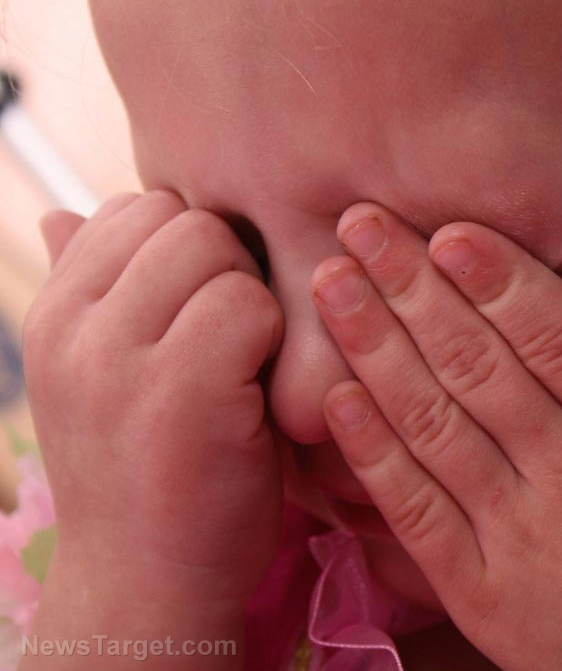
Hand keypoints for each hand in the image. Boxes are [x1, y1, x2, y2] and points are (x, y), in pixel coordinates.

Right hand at [21, 192, 283, 660]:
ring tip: (249, 367)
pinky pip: (249, 305)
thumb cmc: (150, 473)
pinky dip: (276, 340)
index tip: (209, 312)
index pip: (136, 208)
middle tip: (239, 341)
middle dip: (231, 266)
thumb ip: (96, 291)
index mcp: (55, 314)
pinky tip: (264, 393)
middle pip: (182, 218)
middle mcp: (72, 327)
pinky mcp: (179, 390)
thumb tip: (63, 211)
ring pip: (217, 249)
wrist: (150, 584)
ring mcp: (117, 357)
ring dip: (255, 301)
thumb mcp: (103, 373)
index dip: (195, 249)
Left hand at [313, 202, 561, 670]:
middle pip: (483, 369)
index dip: (503, 282)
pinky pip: (417, 514)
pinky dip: (373, 454)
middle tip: (360, 225)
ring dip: (377, 352)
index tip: (447, 231)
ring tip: (330, 286)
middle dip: (415, 291)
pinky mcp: (483, 593)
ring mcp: (522, 538)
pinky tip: (336, 400)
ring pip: (437, 428)